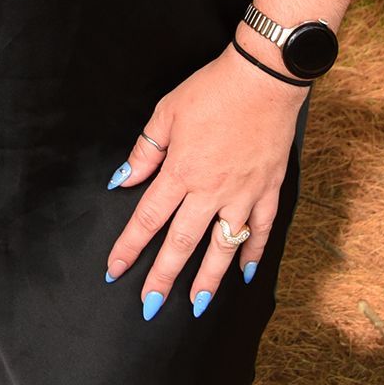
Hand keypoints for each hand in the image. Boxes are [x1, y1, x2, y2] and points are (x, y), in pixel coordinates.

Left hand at [104, 46, 306, 318]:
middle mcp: (210, 191)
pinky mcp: (268, 190)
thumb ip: (146, 151)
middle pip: (182, 243)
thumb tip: (124, 180)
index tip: (115, 270)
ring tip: (196, 304)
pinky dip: (253, 253)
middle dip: (163, 277)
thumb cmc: (212, 90)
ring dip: (208, 278)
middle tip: (150, 306)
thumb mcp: (167, 113)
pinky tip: (245, 273)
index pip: (148, 219)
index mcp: (181, 172)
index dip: (129, 247)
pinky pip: (260, 230)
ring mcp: (242, 194)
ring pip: (222, 247)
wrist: (262, 79)